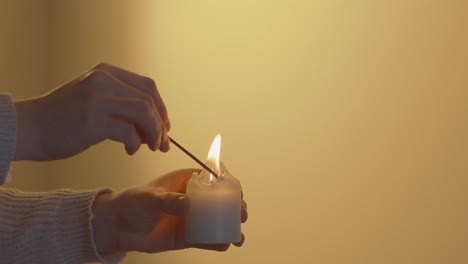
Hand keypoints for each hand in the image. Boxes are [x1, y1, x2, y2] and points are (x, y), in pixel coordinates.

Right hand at [13, 63, 170, 160]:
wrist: (29, 128)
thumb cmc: (64, 119)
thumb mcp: (95, 100)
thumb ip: (123, 107)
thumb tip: (156, 126)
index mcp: (106, 72)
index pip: (148, 86)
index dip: (161, 108)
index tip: (165, 127)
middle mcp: (103, 80)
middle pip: (149, 100)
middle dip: (161, 125)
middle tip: (163, 144)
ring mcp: (97, 98)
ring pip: (143, 112)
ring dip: (154, 133)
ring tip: (151, 147)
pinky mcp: (92, 120)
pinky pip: (128, 131)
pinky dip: (136, 143)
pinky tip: (130, 150)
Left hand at [91, 169, 247, 253]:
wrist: (117, 228)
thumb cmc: (132, 204)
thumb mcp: (149, 198)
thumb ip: (167, 200)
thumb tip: (186, 204)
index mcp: (185, 181)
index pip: (211, 177)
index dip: (227, 182)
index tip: (237, 191)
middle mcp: (191, 198)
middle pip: (219, 200)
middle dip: (234, 206)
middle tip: (242, 213)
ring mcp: (190, 217)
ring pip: (216, 220)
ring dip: (230, 225)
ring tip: (238, 234)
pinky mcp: (186, 235)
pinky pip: (205, 238)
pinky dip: (217, 242)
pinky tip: (227, 244)